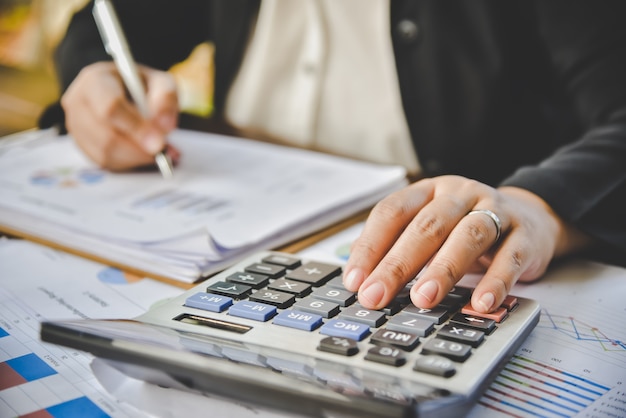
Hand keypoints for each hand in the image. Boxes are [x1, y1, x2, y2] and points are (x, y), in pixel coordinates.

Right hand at [61, 61, 179, 170]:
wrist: (120, 90)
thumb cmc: (140, 85)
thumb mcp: (160, 82)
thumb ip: (166, 98)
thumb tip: (165, 127)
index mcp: (96, 79)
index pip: (110, 108)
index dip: (136, 128)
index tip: (159, 143)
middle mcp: (78, 101)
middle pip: (107, 136)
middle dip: (138, 149)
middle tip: (163, 150)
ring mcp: (75, 125)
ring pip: (105, 153)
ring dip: (135, 157)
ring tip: (156, 151)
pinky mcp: (80, 143)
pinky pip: (104, 162)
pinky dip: (127, 162)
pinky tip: (141, 152)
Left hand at [343, 175, 589, 312]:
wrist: (530, 218)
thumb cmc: (464, 228)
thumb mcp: (428, 227)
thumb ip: (394, 244)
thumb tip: (357, 274)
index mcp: (428, 191)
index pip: (392, 212)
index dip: (370, 246)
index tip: (354, 280)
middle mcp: (459, 195)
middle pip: (426, 226)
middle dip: (398, 264)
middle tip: (376, 295)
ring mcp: (495, 210)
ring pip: (468, 235)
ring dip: (444, 269)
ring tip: (423, 300)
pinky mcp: (525, 235)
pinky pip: (511, 257)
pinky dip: (496, 281)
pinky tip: (480, 304)